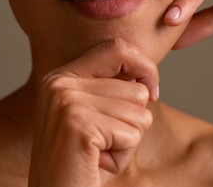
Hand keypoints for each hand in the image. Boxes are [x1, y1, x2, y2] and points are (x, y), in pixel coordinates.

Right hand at [28, 39, 158, 186]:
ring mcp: (66, 101)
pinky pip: (131, 134)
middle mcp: (59, 83)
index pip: (116, 47)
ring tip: (97, 155)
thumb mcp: (93, 117)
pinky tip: (96, 164)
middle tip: (102, 145)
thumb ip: (110, 90)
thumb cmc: (80, 164)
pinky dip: (122, 157)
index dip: (144, 66)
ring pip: (138, 112)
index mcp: (60, 76)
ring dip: (127, 142)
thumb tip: (147, 77)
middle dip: (133, 122)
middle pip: (135, 87)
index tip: (153, 93)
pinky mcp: (78, 125)